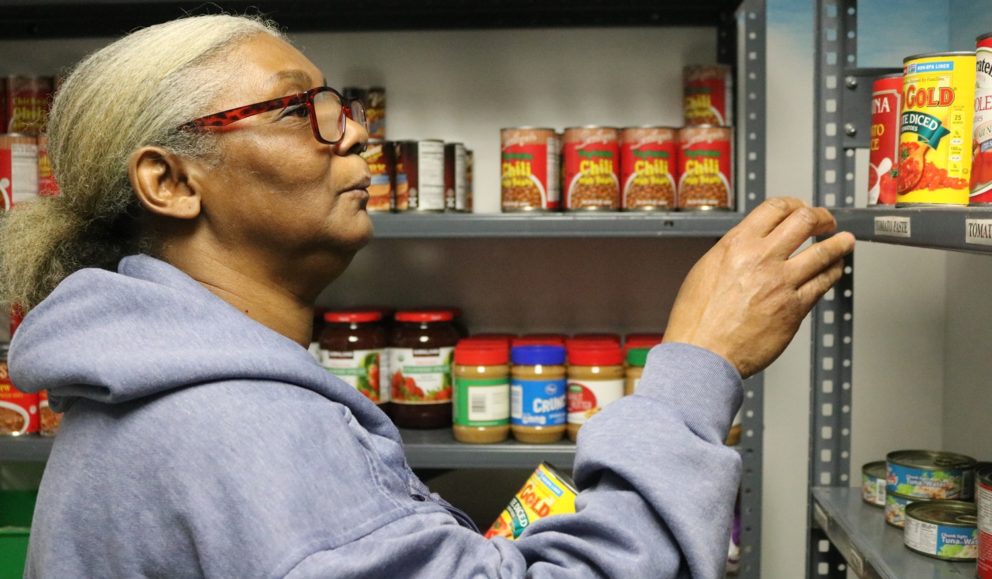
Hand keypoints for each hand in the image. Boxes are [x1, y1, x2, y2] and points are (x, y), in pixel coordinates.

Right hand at [664, 197, 854, 377]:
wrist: (702, 353)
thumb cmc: (696, 320)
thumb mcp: (705, 270)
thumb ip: (733, 254)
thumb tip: (750, 246)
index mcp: (736, 245)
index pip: (775, 208)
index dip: (795, 204)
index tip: (800, 208)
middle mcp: (760, 258)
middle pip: (805, 221)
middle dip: (822, 217)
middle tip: (826, 221)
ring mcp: (780, 283)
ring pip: (823, 251)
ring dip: (839, 243)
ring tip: (845, 241)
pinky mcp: (794, 308)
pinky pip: (824, 282)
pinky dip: (833, 272)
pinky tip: (834, 270)